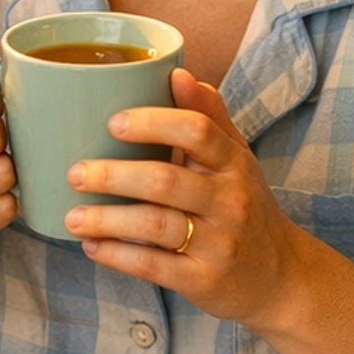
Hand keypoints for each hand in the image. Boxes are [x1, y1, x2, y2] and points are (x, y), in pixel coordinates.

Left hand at [64, 71, 305, 326]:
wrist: (281, 277)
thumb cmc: (246, 207)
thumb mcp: (238, 160)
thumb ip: (209, 117)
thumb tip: (177, 72)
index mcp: (234, 163)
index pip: (197, 131)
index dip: (152, 123)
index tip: (113, 123)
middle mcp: (229, 200)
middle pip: (165, 179)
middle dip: (113, 175)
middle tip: (75, 173)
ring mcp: (218, 243)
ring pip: (154, 224)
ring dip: (106, 219)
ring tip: (72, 216)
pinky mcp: (203, 280)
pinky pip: (153, 265)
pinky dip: (117, 255)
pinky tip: (91, 246)